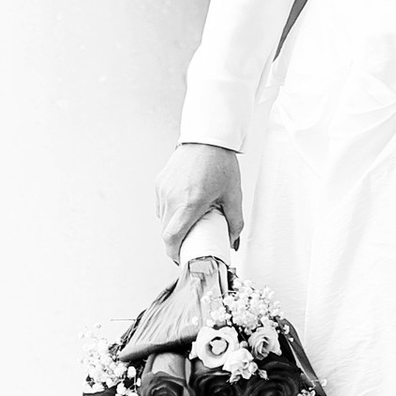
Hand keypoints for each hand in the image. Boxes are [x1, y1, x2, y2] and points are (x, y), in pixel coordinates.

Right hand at [156, 141, 241, 256]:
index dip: (174, 253)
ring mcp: (164, 190)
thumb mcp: (233, 194)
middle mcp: (173, 197)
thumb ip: (235, 221)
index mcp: (191, 203)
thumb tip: (232, 241)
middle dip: (176, 242)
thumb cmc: (220, 163)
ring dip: (173, 226)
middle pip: (166, 232)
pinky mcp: (160, 183)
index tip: (181, 257)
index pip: (171, 238)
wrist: (207, 137)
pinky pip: (161, 205)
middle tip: (190, 242)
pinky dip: (170, 212)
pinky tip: (184, 206)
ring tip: (189, 221)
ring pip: (163, 219)